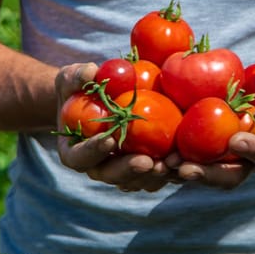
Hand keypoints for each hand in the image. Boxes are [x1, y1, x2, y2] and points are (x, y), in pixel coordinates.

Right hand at [55, 63, 172, 191]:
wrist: (97, 101)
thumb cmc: (79, 89)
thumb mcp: (72, 79)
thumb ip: (77, 77)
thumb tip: (90, 73)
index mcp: (75, 151)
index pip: (80, 157)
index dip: (93, 151)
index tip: (109, 139)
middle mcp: (97, 166)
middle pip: (111, 175)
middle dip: (129, 170)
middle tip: (146, 162)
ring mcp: (120, 170)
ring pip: (136, 181)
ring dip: (152, 176)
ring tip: (169, 164)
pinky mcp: (142, 168)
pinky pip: (155, 175)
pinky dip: (168, 171)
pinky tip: (181, 161)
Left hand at [173, 57, 254, 188]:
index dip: (252, 149)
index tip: (236, 139)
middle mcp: (246, 162)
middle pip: (228, 175)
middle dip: (207, 174)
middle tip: (186, 168)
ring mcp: (222, 160)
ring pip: (202, 174)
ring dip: (181, 172)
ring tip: (162, 165)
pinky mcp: (201, 153)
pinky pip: (185, 161)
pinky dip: (167, 162)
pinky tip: (147, 156)